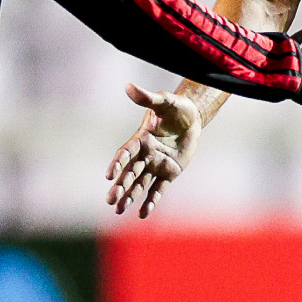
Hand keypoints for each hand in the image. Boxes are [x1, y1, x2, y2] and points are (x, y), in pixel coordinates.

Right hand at [105, 84, 201, 218]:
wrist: (191, 119)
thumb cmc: (176, 108)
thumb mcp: (164, 101)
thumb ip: (148, 98)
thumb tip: (129, 86)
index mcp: (141, 139)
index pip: (126, 153)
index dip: (118, 164)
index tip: (110, 175)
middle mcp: (146, 154)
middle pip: (130, 173)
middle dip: (121, 186)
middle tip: (110, 200)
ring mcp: (156, 165)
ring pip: (140, 184)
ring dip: (130, 197)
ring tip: (118, 210)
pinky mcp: (168, 173)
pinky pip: (158, 189)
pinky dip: (151, 201)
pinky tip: (142, 214)